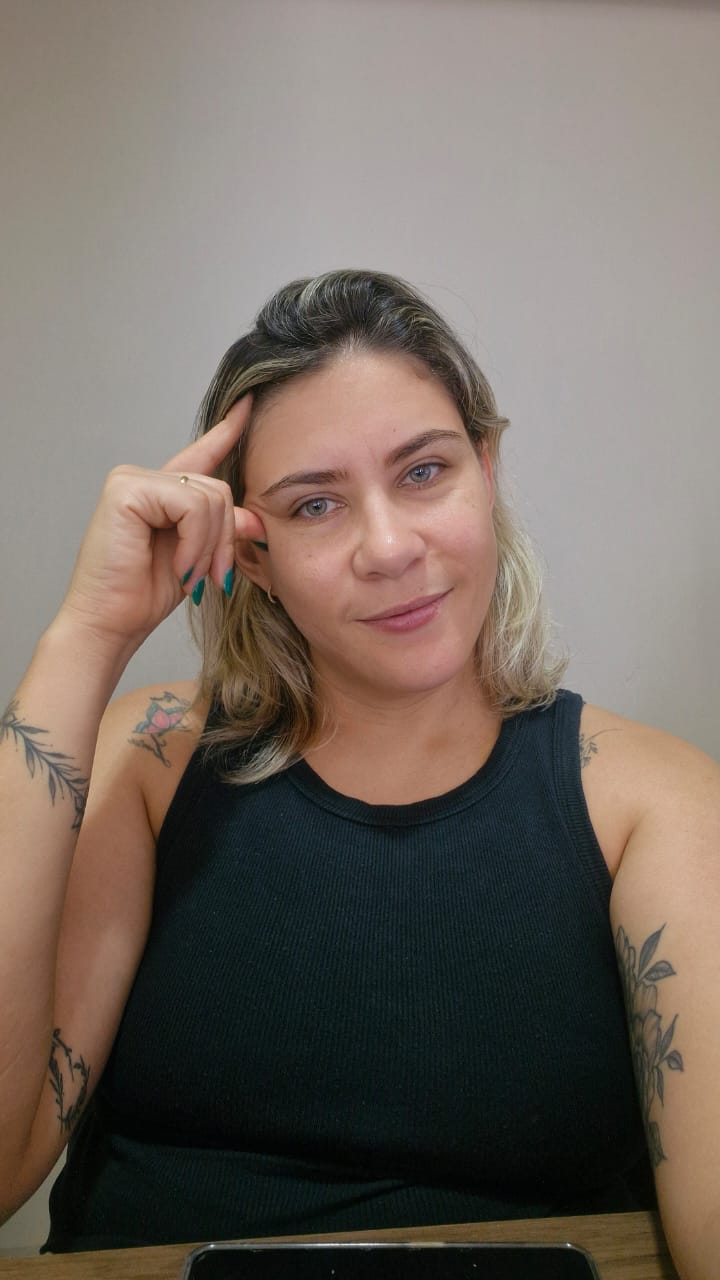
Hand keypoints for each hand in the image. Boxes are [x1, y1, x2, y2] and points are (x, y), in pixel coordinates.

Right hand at [57, 396, 264, 656]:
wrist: (110, 623)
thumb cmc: (143, 594)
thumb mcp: (199, 559)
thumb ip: (223, 532)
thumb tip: (255, 519)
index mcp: (163, 492)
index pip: (202, 454)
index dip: (227, 430)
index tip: (248, 404)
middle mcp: (146, 478)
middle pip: (219, 488)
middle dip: (222, 539)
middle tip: (209, 576)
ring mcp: (133, 479)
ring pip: (208, 498)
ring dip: (208, 546)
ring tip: (189, 575)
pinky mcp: (127, 488)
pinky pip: (190, 506)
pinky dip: (193, 542)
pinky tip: (177, 565)